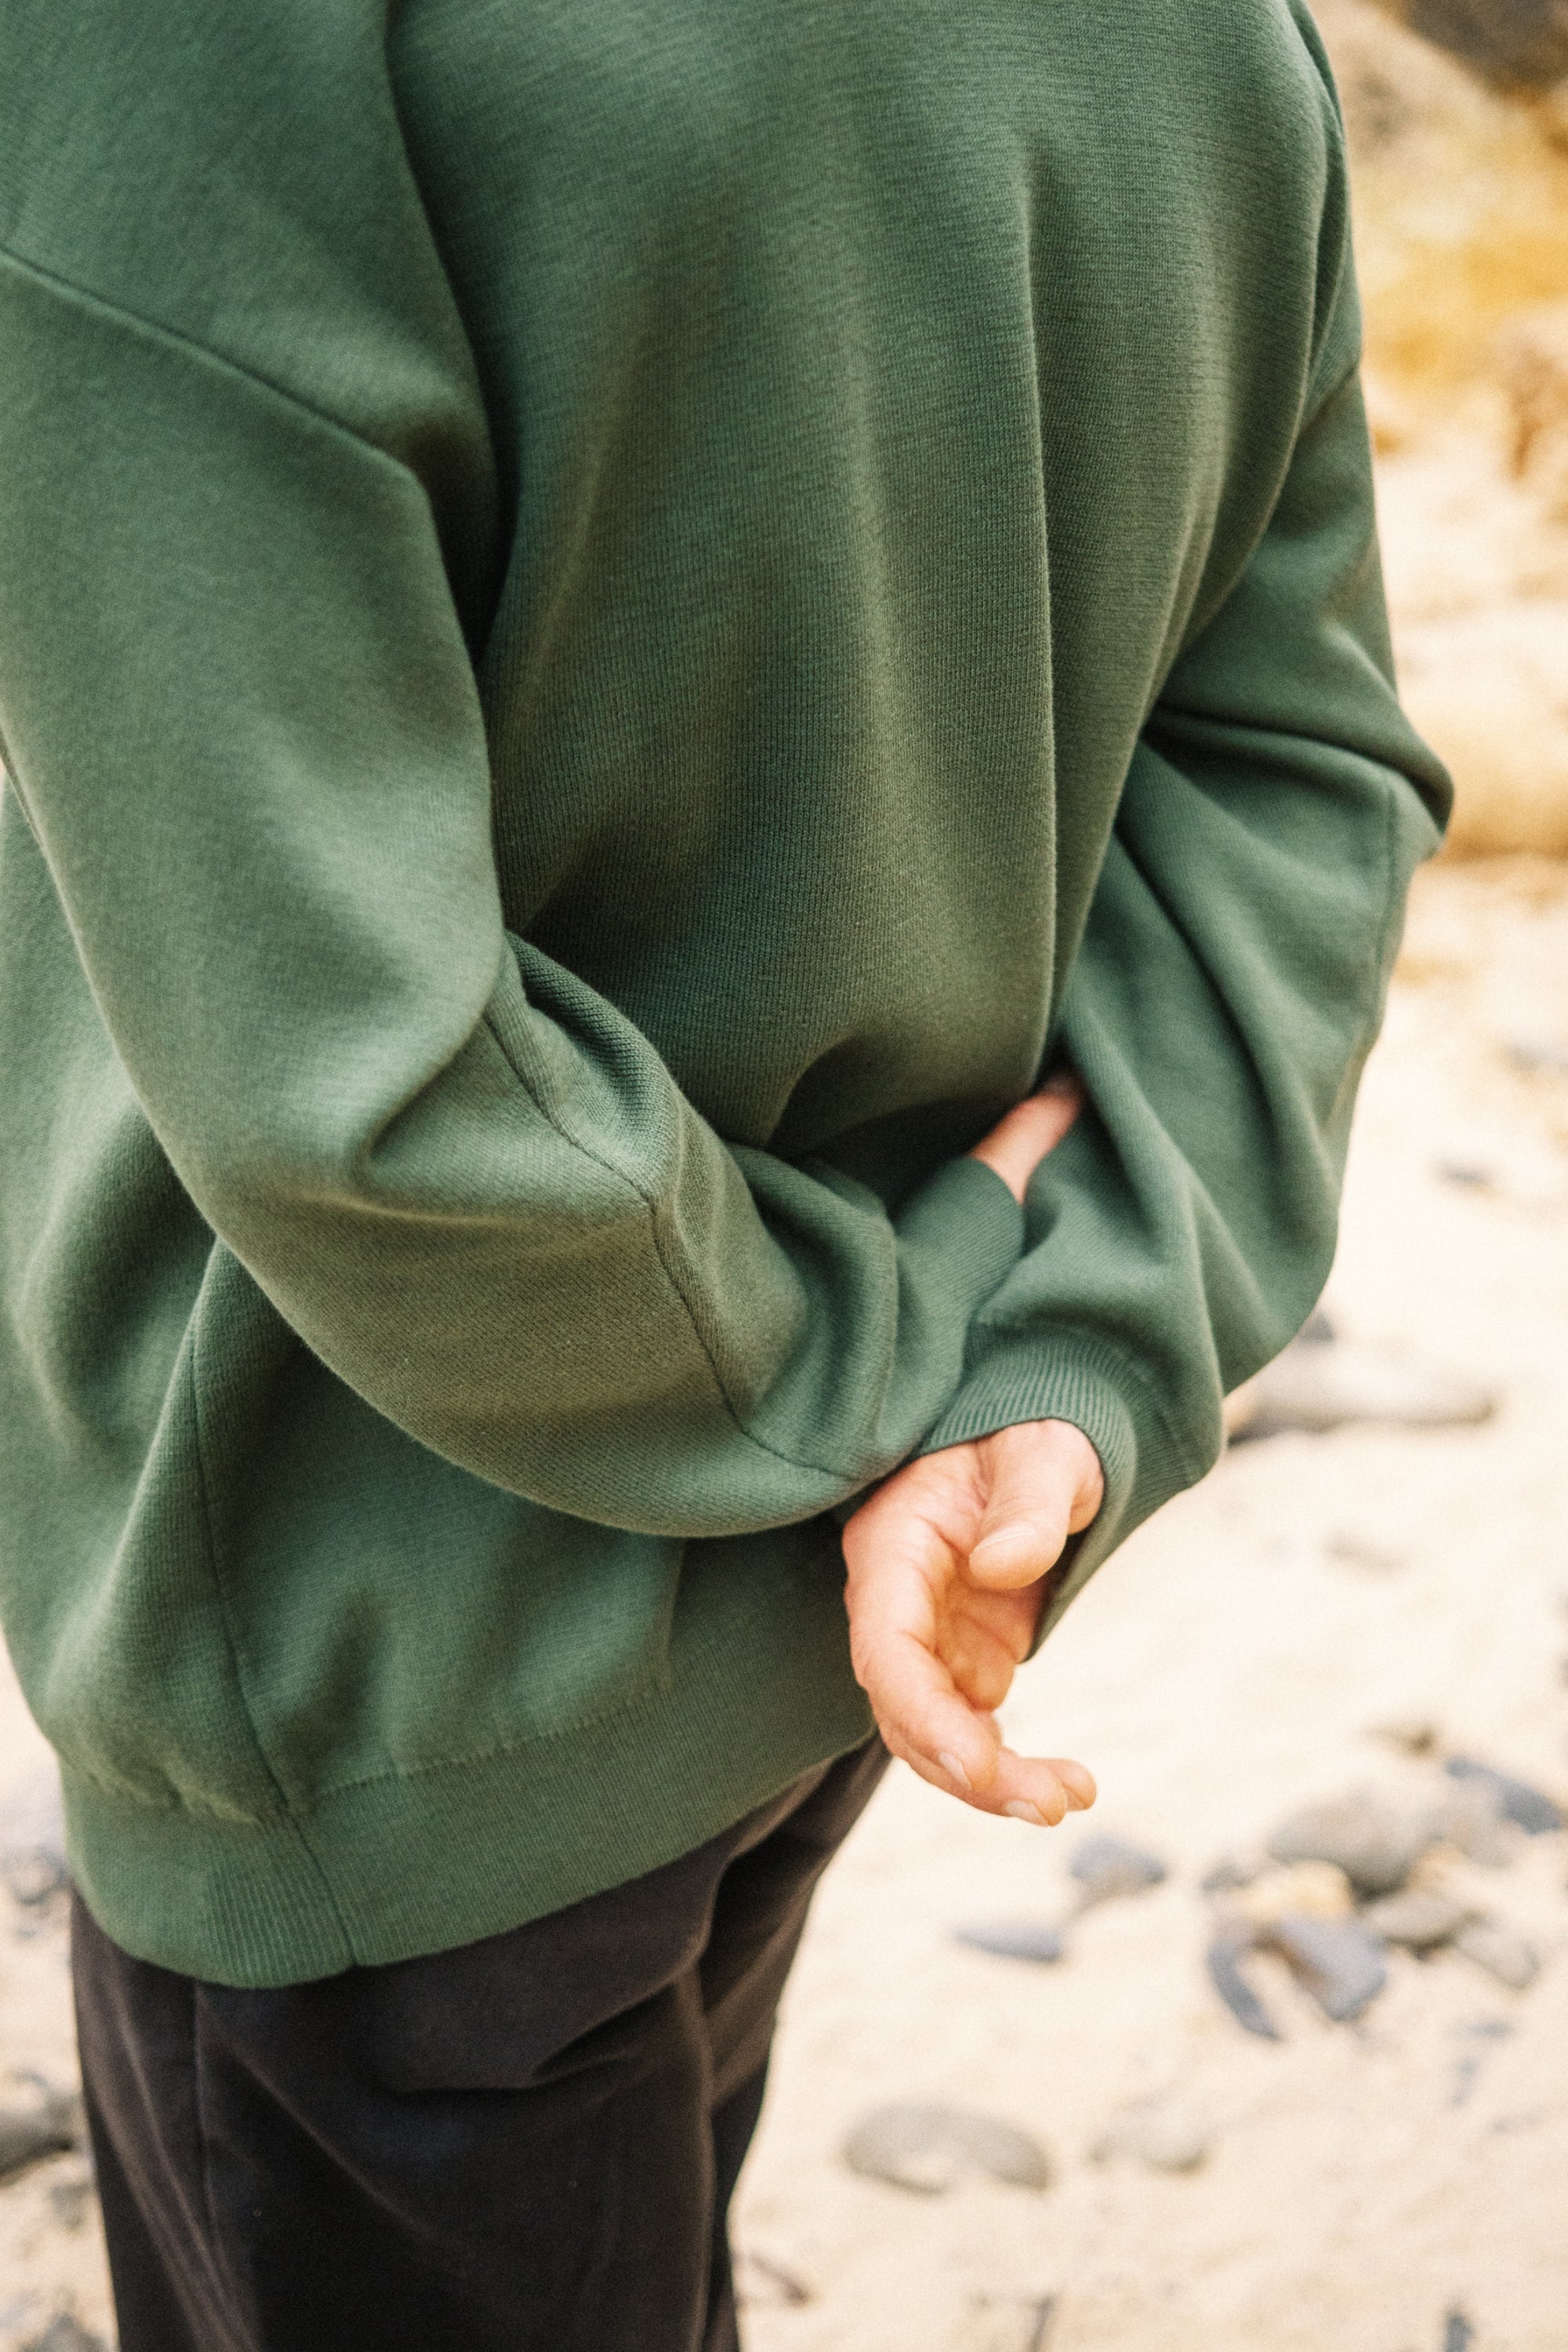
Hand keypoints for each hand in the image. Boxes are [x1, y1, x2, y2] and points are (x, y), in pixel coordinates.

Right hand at [840, 1076, 1102, 1823]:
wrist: (1053, 1421)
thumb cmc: (1042, 1422)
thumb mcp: (1048, 1449)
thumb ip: (1031, 1503)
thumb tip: (1003, 1567)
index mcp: (896, 1546)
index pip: (885, 1648)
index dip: (922, 1715)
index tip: (982, 1763)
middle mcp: (897, 1598)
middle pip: (902, 1709)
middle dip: (966, 1768)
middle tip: (1054, 1801)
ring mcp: (929, 1630)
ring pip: (932, 1731)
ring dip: (990, 1779)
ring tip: (1071, 1798)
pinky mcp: (965, 1648)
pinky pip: (969, 1724)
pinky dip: (1007, 1764)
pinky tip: (1066, 1782)